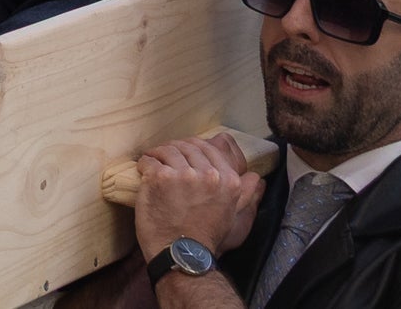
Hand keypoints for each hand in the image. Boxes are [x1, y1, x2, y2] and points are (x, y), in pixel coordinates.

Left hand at [130, 134, 262, 262]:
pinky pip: (149, 160)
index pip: (207, 147)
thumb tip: (256, 177)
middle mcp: (208, 175)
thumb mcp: (233, 213)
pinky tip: (144, 173)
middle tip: (164, 158)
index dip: (191, 148)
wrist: (182, 255)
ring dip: (157, 155)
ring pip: (166, 150)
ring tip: (153, 163)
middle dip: (173, 149)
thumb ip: (244, 192)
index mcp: (228, 180)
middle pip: (186, 146)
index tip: (182, 155)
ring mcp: (183, 175)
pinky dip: (144, 164)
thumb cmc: (206, 236)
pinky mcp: (160, 178)